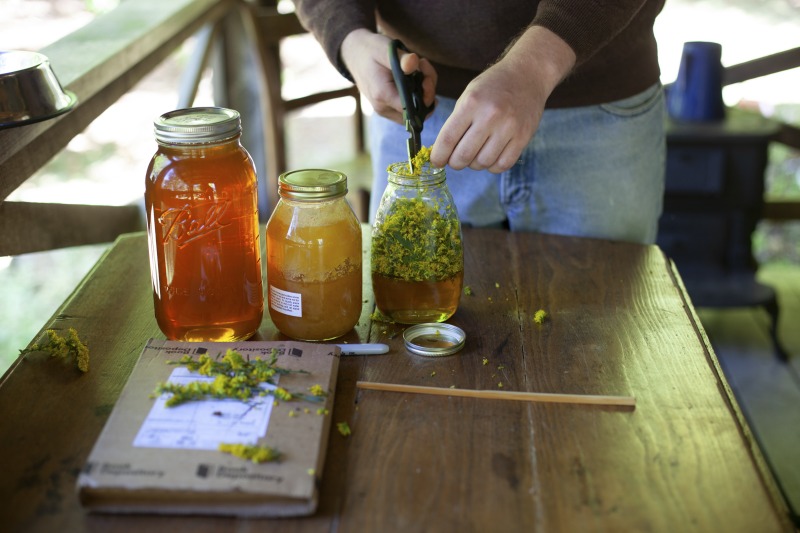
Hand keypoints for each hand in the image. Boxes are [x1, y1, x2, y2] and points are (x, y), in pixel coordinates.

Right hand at [340, 29, 436, 124]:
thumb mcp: (385, 48)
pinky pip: (410, 108)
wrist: (355, 55)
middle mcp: (384, 107)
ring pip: (416, 112)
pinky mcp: (389, 108)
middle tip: (424, 69)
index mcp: (382, 94)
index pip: (413, 108)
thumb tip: (414, 63)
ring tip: (420, 69)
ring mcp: (386, 110)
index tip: (426, 77)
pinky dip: (418, 95)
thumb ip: (401, 58)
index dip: (426, 95)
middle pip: (417, 113)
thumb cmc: (371, 50)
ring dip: (424, 92)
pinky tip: (416, 77)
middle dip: (428, 92)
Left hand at [430, 26, 575, 172]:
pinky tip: (489, 156)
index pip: (448, 139)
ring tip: (475, 154)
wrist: (528, 75)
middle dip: (455, 163)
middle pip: (464, 155)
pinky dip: (492, 166)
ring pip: (482, 163)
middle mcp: (490, 115)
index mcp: (472, 102)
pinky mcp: (523, 137)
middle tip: (455, 160)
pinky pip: (502, 164)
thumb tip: (443, 153)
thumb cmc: (492, 87)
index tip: (436, 161)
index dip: (438, 156)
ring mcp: (509, 127)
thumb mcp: (469, 95)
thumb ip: (456, 123)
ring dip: (474, 164)